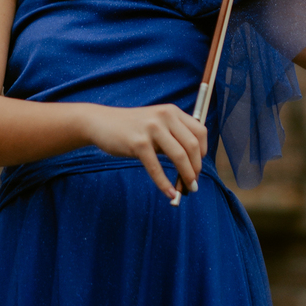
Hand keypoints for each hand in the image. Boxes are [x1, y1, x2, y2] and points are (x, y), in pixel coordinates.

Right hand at [81, 103, 206, 200]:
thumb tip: (191, 166)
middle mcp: (165, 116)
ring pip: (179, 156)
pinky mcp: (138, 143)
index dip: (203, 152)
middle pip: (192, 145)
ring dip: (186, 176)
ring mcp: (151, 128)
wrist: (101, 122)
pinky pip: (156, 167)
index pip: (200, 132)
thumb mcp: (156, 124)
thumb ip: (173, 138)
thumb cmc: (132, 128)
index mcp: (172, 112)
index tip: (198, 166)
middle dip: (196, 168)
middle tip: (193, 183)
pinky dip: (164, 183)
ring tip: (186, 189)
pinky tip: (169, 194)